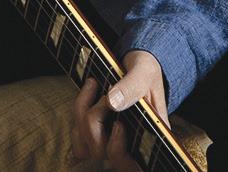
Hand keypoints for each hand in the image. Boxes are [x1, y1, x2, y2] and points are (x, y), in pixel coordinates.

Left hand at [70, 50, 168, 169]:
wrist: (136, 66)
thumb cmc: (145, 71)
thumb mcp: (145, 72)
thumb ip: (131, 87)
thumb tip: (112, 102)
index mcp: (149, 139)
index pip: (131, 164)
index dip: (118, 149)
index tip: (119, 124)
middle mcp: (129, 148)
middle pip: (103, 155)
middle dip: (96, 121)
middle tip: (106, 93)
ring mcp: (109, 144)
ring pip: (86, 146)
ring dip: (83, 114)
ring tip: (93, 84)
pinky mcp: (94, 136)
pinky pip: (78, 137)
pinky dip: (78, 114)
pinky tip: (88, 93)